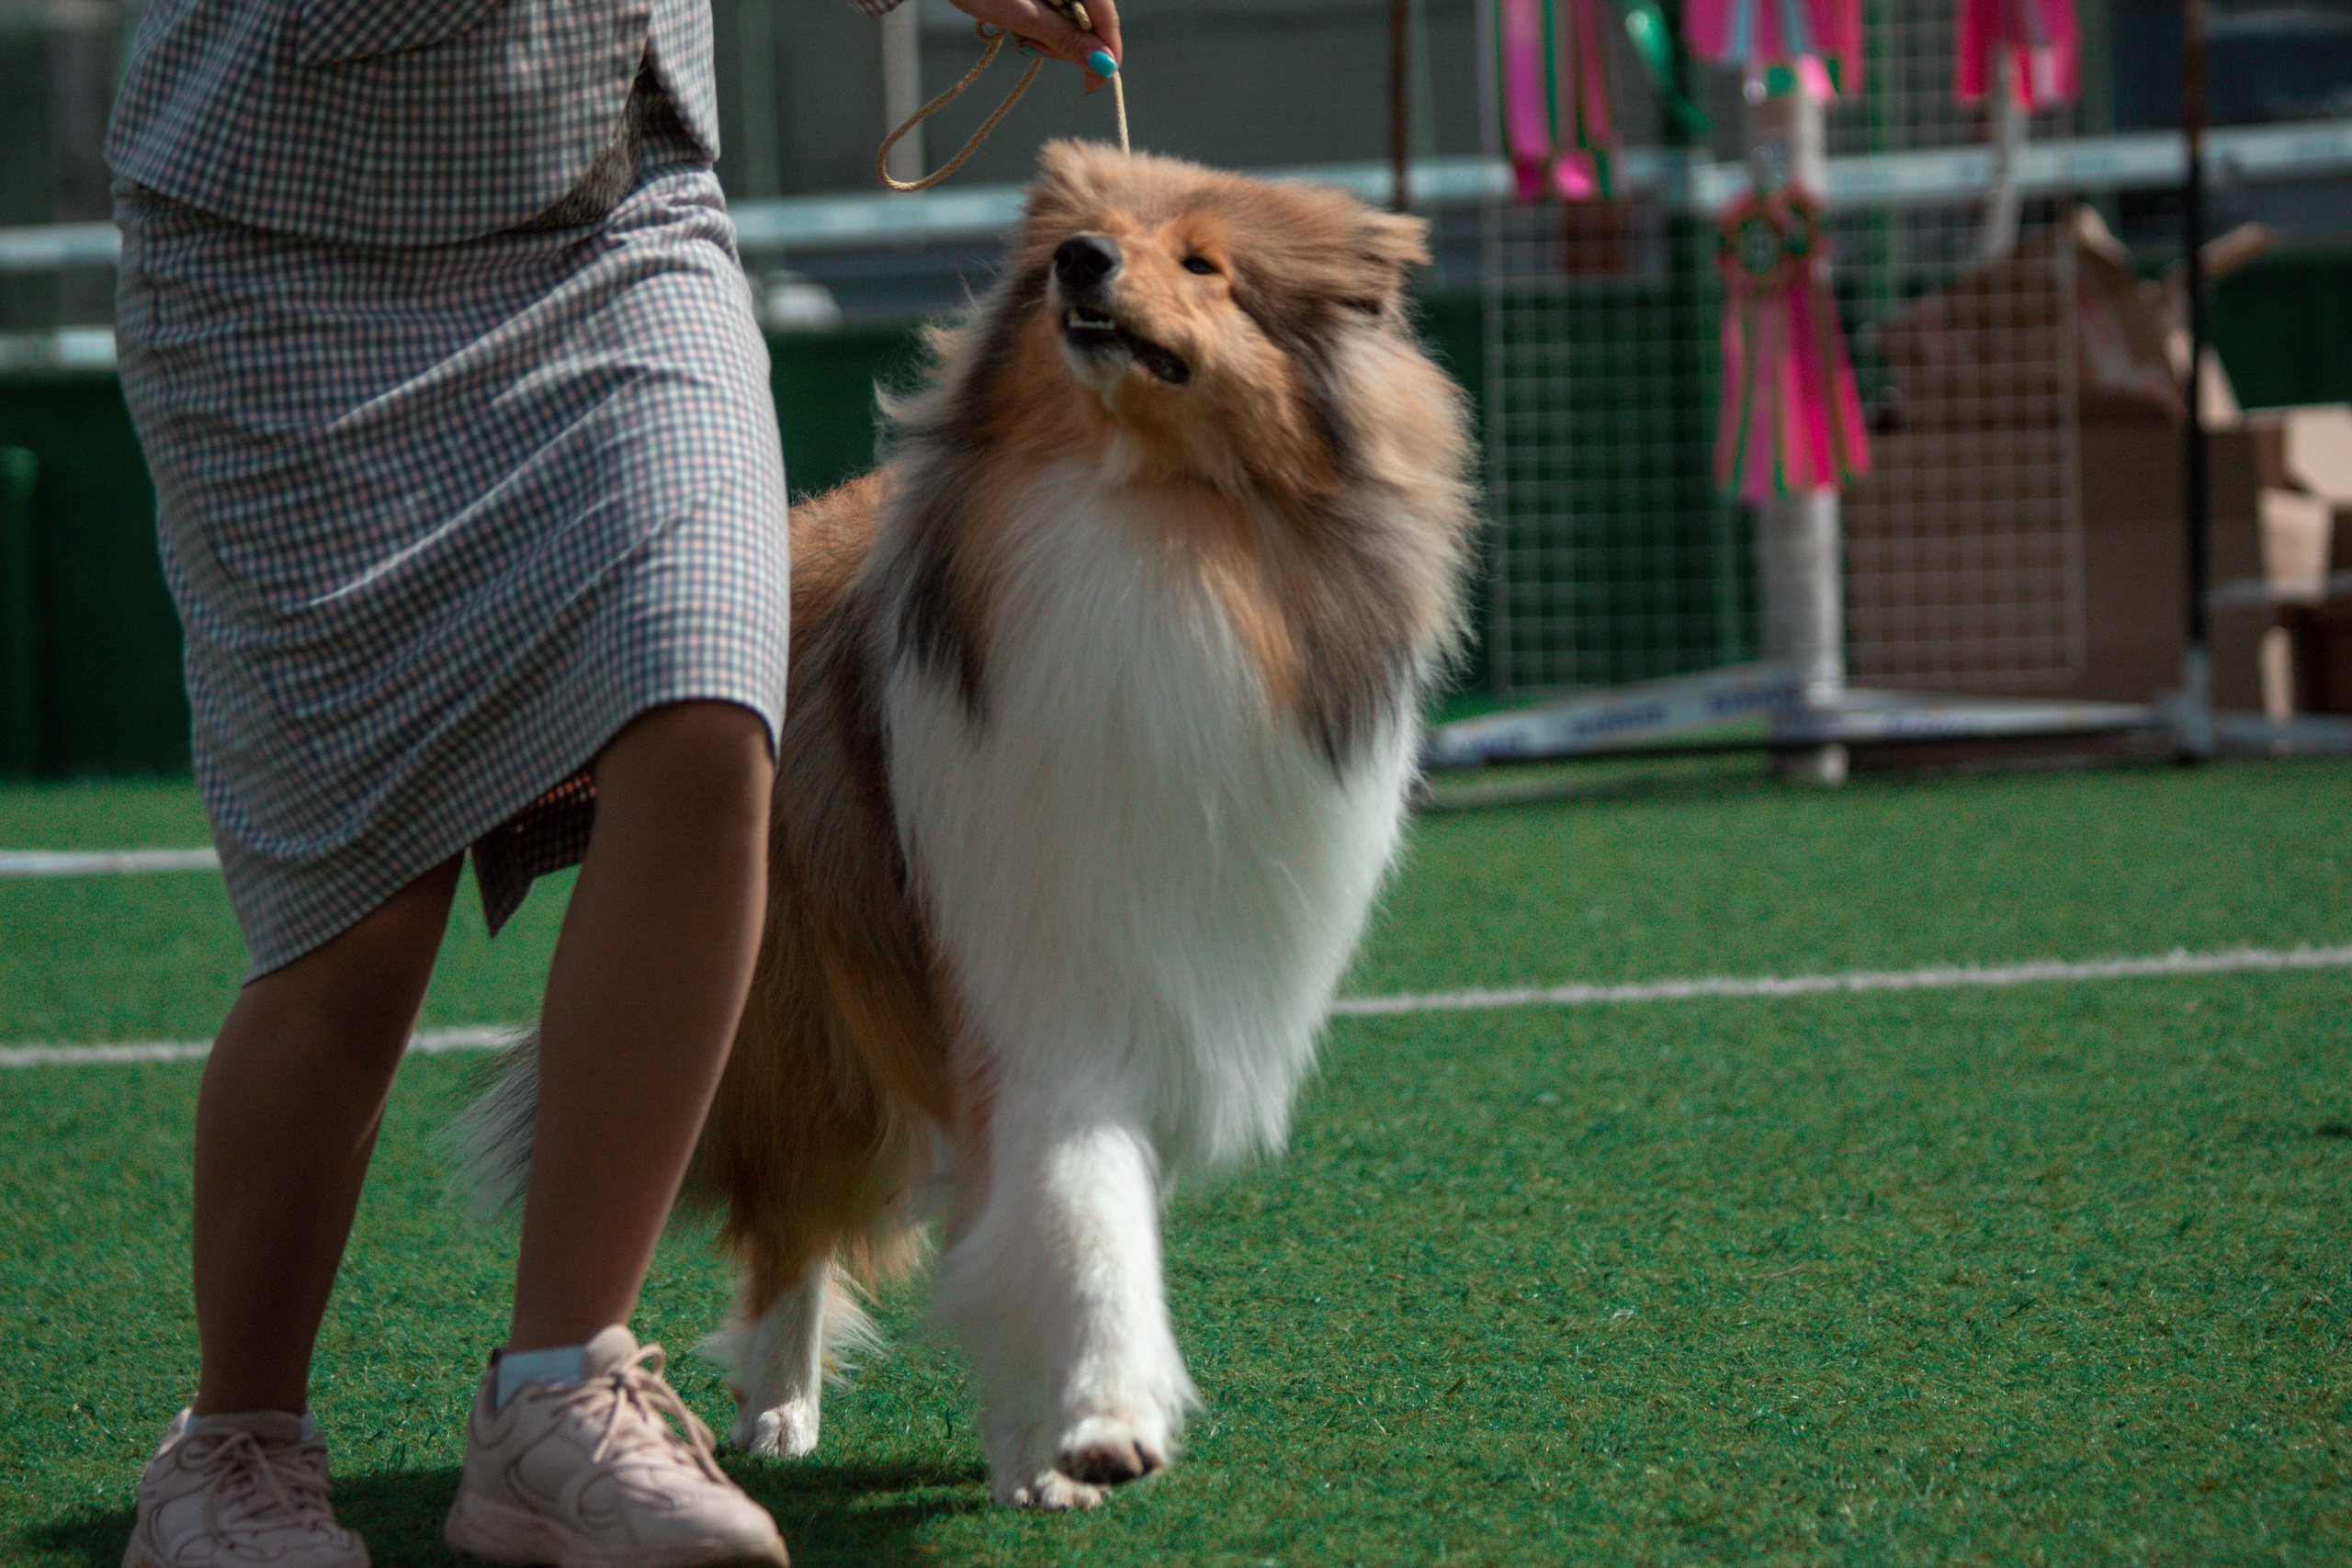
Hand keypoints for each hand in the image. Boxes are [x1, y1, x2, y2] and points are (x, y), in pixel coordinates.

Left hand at [942, 0, 1121, 90]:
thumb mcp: (1022, 15)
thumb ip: (1065, 38)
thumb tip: (1104, 64)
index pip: (1107, 18)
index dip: (1106, 54)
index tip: (1092, 85)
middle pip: (1092, 19)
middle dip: (1067, 43)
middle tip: (1031, 47)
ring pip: (1075, 16)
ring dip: (1053, 35)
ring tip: (1021, 33)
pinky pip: (1060, 8)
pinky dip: (1045, 22)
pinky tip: (1024, 22)